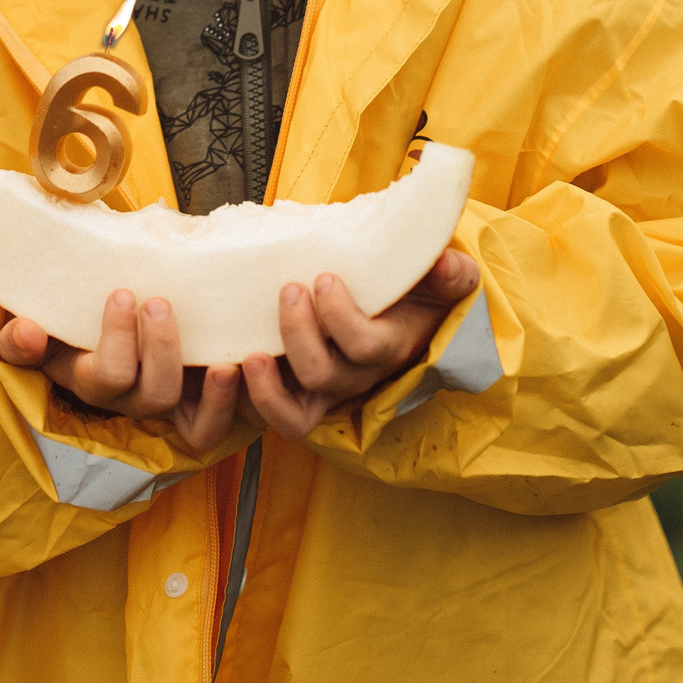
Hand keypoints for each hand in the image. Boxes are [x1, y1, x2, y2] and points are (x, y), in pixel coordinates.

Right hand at [0, 290, 241, 453]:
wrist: (100, 312)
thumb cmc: (70, 316)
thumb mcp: (35, 327)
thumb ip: (19, 337)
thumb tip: (28, 332)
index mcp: (91, 379)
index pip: (106, 376)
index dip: (116, 341)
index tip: (122, 294)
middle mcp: (131, 400)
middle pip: (154, 395)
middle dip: (161, 349)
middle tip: (160, 302)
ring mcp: (168, 406)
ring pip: (195, 423)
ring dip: (211, 390)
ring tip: (221, 356)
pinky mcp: (200, 404)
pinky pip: (218, 427)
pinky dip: (232, 404)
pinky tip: (242, 366)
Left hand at [240, 249, 481, 438]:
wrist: (395, 312)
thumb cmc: (412, 291)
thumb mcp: (441, 278)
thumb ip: (452, 273)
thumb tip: (447, 264)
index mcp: (389, 346)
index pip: (367, 347)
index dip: (342, 318)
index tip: (326, 278)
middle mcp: (356, 376)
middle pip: (324, 375)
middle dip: (299, 333)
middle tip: (288, 289)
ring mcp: (324, 391)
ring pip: (294, 415)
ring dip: (267, 387)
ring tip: (248, 352)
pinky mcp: (296, 394)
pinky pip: (272, 418)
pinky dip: (250, 402)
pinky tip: (231, 367)